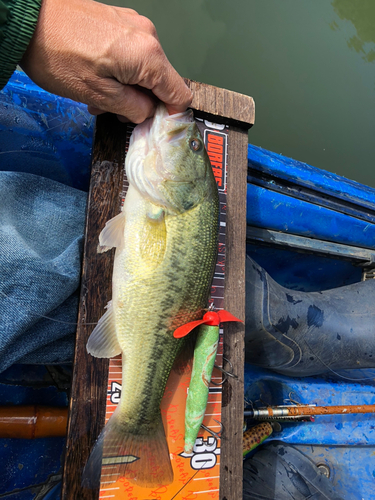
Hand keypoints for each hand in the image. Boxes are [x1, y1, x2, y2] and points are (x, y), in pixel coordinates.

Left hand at [20, 0, 191, 122]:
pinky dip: (119, 71)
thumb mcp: (99, 94)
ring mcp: (134, 25)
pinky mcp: (120, 21)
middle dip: (140, 102)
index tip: (152, 124)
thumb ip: (134, 109)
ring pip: (143, 70)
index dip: (170, 115)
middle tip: (111, 111)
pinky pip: (131, 55)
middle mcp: (148, 36)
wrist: (28, 17)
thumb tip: (148, 112)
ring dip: (126, 89)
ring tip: (97, 94)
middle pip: (160, 83)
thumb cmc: (58, 54)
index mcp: (148, 56)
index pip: (180, 94)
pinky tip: (96, 76)